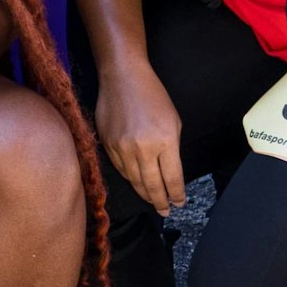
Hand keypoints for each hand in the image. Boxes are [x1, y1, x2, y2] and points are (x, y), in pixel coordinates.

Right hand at [97, 61, 185, 213]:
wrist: (122, 76)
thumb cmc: (153, 95)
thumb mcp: (173, 121)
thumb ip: (172, 149)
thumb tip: (169, 174)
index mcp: (165, 141)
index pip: (172, 179)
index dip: (176, 195)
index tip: (179, 203)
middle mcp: (143, 148)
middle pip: (152, 186)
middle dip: (161, 202)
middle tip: (165, 210)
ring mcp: (122, 148)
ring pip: (134, 181)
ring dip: (145, 193)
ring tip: (152, 200)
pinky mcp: (108, 145)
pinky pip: (120, 169)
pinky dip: (130, 178)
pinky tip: (137, 182)